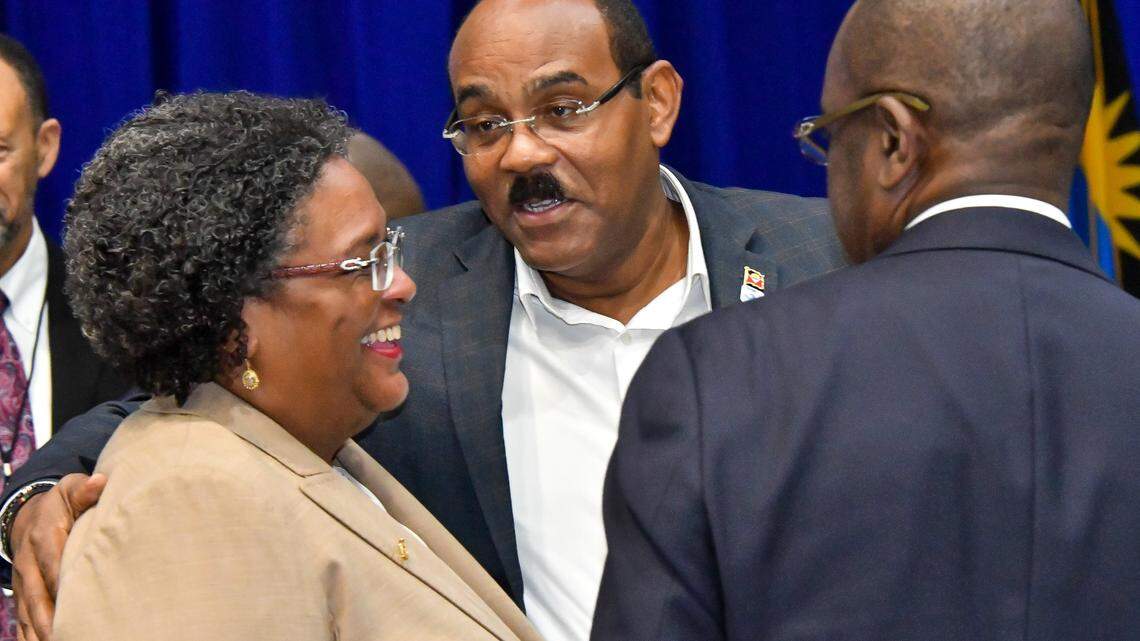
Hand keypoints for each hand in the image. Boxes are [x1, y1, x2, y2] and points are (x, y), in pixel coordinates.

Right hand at [11, 473, 105, 640]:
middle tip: (67, 635)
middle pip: (38, 597)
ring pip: (29, 613)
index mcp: (44, 538)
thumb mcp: (70, 491)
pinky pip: (23, 620)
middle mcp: (29, 564)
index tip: (78, 601)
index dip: (63, 583)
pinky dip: (31, 637)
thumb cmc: (60, 505)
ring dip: (41, 633)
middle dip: (50, 620)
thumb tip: (100, 482)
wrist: (27, 516)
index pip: (54, 564)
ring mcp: (24, 583)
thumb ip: (84, 490)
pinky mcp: (23, 595)